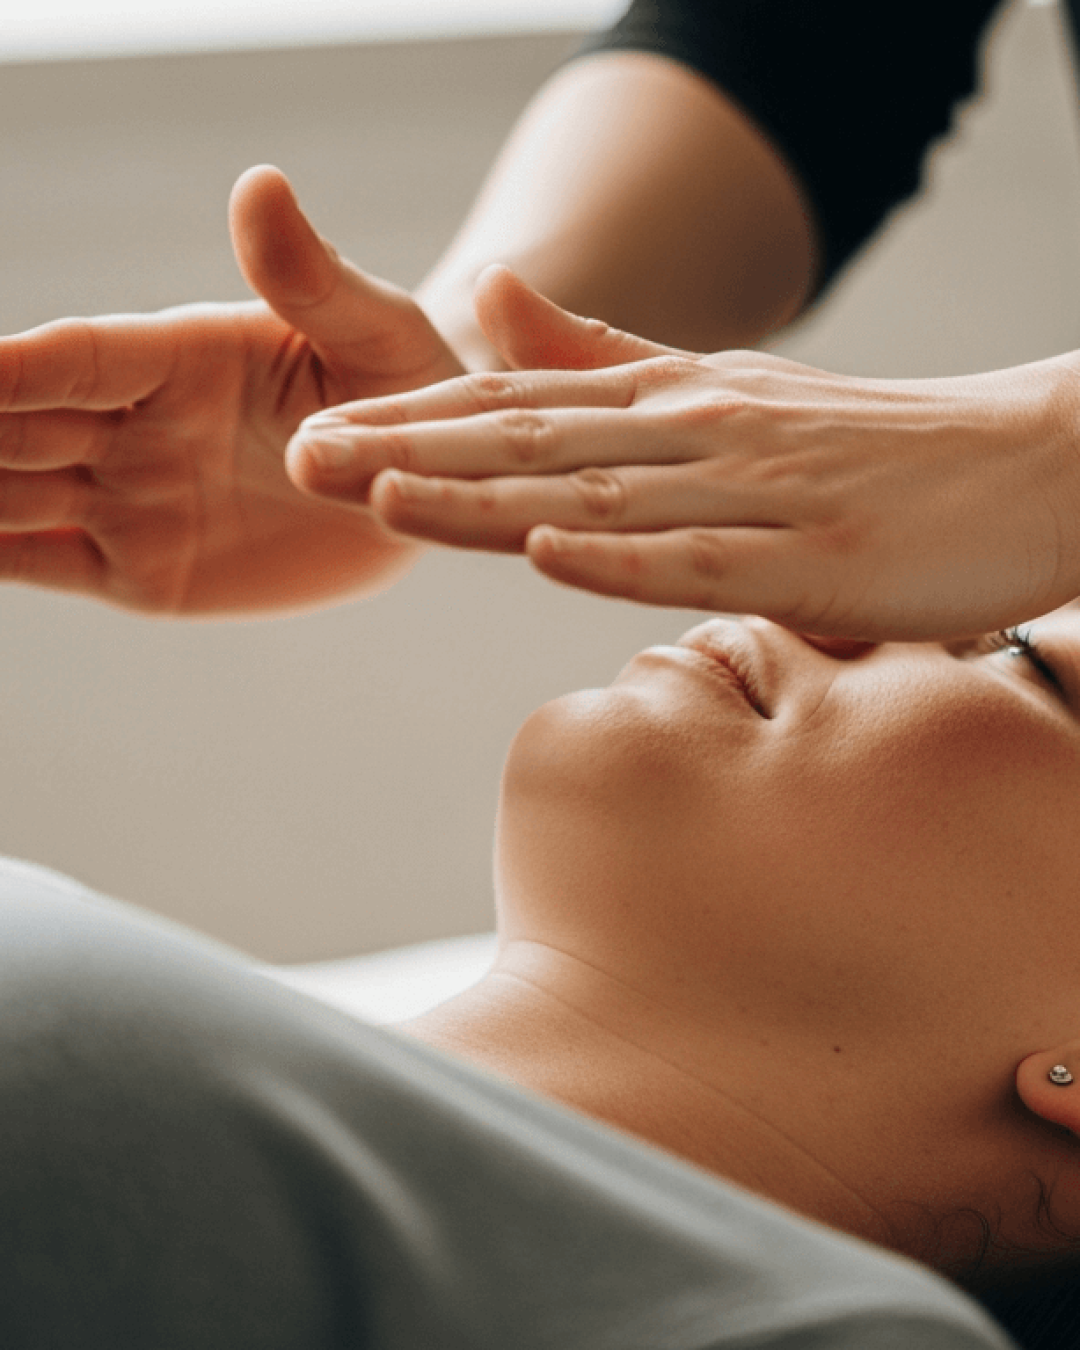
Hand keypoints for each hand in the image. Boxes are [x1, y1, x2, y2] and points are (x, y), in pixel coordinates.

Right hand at [0, 165, 463, 614]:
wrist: (415, 484)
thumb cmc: (408, 390)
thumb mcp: (376, 335)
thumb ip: (313, 280)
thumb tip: (260, 185)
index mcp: (180, 356)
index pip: (75, 358)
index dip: (9, 368)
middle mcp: (133, 422)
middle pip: (15, 422)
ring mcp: (128, 495)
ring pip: (9, 491)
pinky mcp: (140, 568)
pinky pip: (43, 559)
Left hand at [287, 267, 1079, 640]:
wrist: (1033, 466)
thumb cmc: (875, 450)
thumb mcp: (731, 393)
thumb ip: (612, 361)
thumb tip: (499, 307)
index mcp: (681, 401)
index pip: (526, 406)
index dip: (419, 418)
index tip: (327, 430)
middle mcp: (703, 435)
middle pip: (536, 443)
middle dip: (413, 451)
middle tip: (305, 455)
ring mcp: (757, 496)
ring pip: (599, 496)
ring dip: (487, 499)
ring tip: (384, 496)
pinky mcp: (814, 560)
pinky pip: (704, 560)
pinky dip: (622, 556)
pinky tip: (547, 550)